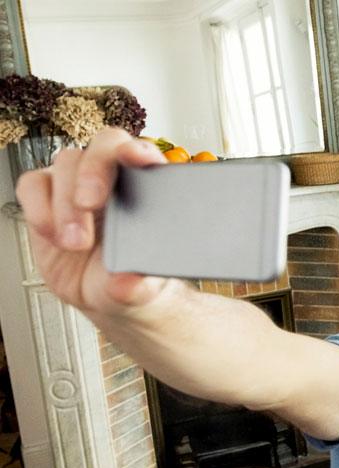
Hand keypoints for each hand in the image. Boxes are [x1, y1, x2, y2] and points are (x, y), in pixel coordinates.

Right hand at [15, 128, 168, 314]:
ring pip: (66, 165)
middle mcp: (113, 178)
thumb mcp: (140, 288)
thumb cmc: (130, 277)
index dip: (139, 150)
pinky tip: (54, 235)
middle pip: (102, 147)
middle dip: (94, 171)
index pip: (147, 155)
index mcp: (147, 189)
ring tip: (76, 243)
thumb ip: (137, 284)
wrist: (102, 292)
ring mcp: (77, 184)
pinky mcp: (46, 197)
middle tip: (91, 203)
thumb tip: (128, 281)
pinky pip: (33, 185)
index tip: (135, 158)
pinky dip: (39, 209)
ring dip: (67, 204)